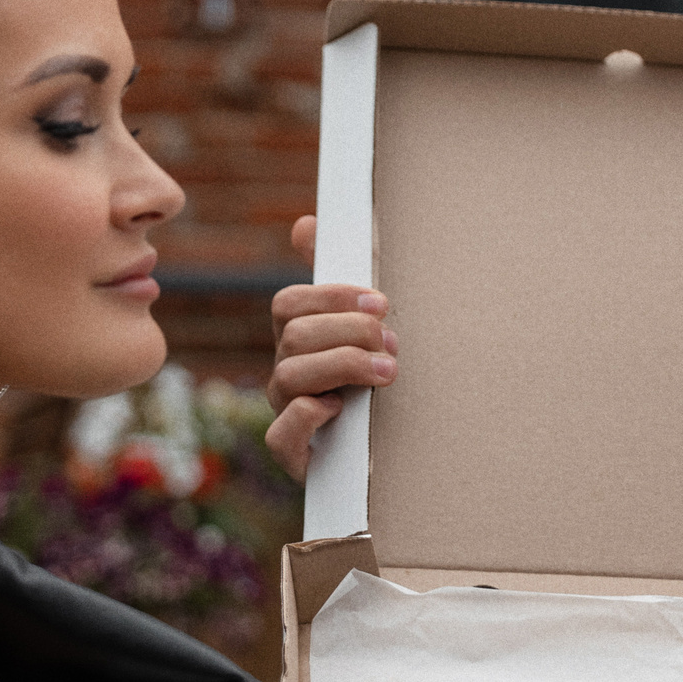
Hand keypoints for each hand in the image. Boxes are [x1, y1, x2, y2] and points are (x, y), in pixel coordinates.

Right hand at [264, 215, 395, 478]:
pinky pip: (280, 435)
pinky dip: (308, 417)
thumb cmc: (384, 377)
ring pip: (289, 377)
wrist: (402, 450)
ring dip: (344, 367)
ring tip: (388, 371)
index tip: (382, 302)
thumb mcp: (373, 322)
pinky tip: (340, 411)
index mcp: (300, 339)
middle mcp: (287, 373)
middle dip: (349, 332)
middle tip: (392, 342)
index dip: (333, 297)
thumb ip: (348, 276)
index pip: (289, 303)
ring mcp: (286, 413)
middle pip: (294, 335)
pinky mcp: (294, 456)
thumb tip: (306, 225)